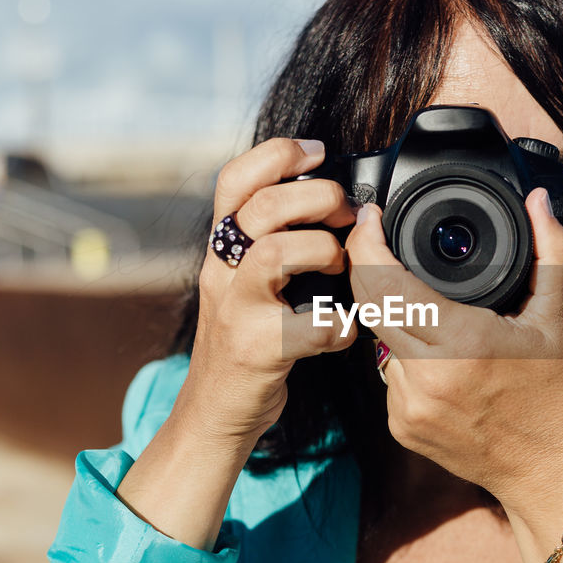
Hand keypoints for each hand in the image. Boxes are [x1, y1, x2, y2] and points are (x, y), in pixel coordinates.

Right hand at [177, 137, 358, 451]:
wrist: (215, 409)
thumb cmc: (247, 336)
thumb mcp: (247, 280)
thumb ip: (275, 239)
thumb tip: (333, 200)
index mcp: (222, 248)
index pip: (234, 180)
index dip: (276, 155)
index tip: (318, 153)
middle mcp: (221, 272)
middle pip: (260, 207)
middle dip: (316, 198)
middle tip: (347, 215)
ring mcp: (235, 311)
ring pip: (273, 253)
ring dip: (321, 250)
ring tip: (340, 265)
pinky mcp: (256, 350)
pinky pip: (308, 327)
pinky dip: (339, 326)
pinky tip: (345, 329)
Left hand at [343, 188, 562, 512]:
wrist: (552, 473)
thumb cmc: (560, 396)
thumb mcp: (559, 318)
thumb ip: (551, 251)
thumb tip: (540, 201)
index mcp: (462, 341)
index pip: (387, 282)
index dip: (368, 243)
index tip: (370, 219)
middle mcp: (426, 377)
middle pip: (368, 304)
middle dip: (369, 269)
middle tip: (382, 245)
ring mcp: (408, 407)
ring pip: (377, 340)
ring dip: (392, 318)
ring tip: (430, 310)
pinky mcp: (401, 429)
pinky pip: (387, 377)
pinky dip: (404, 359)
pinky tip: (438, 359)